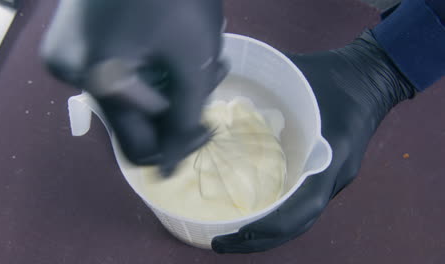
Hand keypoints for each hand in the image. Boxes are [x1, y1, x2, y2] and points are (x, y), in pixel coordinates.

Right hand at [41, 0, 227, 173]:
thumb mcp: (193, 62)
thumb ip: (184, 119)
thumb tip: (170, 171)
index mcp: (96, 78)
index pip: (140, 147)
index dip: (181, 141)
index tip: (208, 125)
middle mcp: (71, 71)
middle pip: (135, 118)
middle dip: (179, 104)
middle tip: (210, 74)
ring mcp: (69, 51)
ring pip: (130, 94)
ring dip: (171, 83)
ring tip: (203, 58)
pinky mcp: (76, 36)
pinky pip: (118, 71)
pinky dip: (151, 67)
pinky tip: (175, 46)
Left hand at [212, 30, 415, 252]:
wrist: (371, 75)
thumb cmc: (333, 75)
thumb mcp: (296, 76)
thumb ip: (260, 86)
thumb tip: (216, 89)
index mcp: (329, 156)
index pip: (301, 208)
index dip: (269, 227)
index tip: (236, 234)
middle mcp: (334, 175)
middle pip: (299, 223)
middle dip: (261, 239)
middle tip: (223, 243)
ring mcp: (336, 176)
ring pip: (302, 217)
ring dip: (271, 231)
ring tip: (236, 235)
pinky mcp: (332, 172)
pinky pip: (305, 202)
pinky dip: (281, 214)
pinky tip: (258, 211)